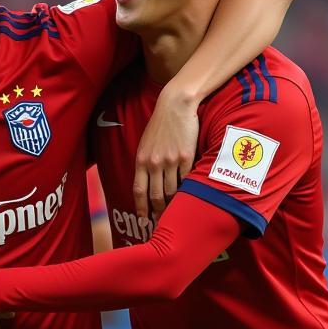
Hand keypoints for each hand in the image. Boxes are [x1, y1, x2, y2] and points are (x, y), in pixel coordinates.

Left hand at [133, 85, 198, 220]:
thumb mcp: (145, 144)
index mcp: (141, 160)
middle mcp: (154, 163)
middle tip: (162, 222)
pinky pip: (186, 179)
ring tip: (176, 212)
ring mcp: (170, 161)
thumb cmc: (160, 125)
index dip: (141, 208)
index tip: (143, 220)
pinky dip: (187, 190)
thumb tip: (146, 181)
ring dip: (174, 204)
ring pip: (172, 191)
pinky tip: (188, 196)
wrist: (175, 106)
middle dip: (158, 212)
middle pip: (156, 196)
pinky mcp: (187, 157)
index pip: (138, 191)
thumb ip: (145, 163)